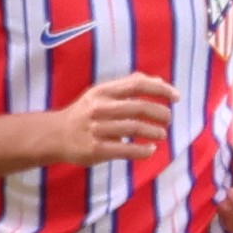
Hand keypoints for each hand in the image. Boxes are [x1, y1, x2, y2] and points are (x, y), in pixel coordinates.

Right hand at [39, 72, 175, 167]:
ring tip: (162, 134)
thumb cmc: (84, 113)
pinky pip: (126, 150)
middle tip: (168, 119)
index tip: (176, 97)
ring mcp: (97, 129)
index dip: (160, 89)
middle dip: (160, 113)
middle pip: (139, 107)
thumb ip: (127, 86)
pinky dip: (143, 151)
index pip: (137, 84)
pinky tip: (150, 150)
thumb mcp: (101, 94)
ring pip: (134, 128)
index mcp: (102, 91)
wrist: (56, 136)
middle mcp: (99, 108)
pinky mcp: (96, 149)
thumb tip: (157, 81)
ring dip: (154, 132)